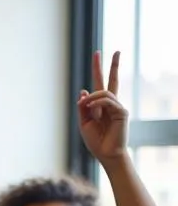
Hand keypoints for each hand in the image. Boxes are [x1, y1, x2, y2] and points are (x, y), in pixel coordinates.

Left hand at [78, 50, 128, 164]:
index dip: (98, 70)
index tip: (97, 55)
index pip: (100, 84)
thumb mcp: (84, 123)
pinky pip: (107, 101)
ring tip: (84, 105)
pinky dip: (97, 102)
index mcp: (100, 106)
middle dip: (111, 65)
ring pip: (104, 92)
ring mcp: (117, 106)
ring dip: (92, 97)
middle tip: (109, 51)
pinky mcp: (121, 111)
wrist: (106, 154)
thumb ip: (83, 108)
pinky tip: (90, 106)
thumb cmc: (95, 141)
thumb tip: (83, 91)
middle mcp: (110, 104)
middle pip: (112, 80)